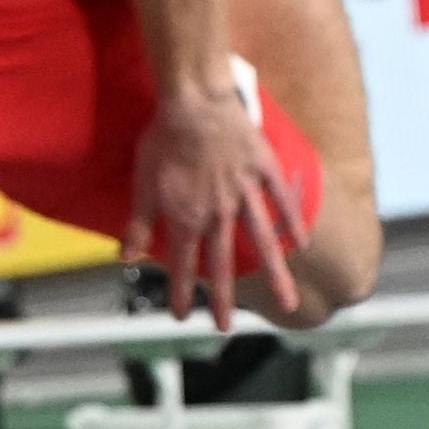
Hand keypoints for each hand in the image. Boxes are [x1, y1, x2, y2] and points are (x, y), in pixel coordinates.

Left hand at [124, 71, 303, 327]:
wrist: (193, 98)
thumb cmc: (162, 137)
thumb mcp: (142, 182)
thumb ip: (137, 223)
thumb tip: (125, 258)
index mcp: (187, 216)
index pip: (183, 264)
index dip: (179, 292)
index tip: (179, 317)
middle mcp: (218, 212)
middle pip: (223, 264)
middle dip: (222, 299)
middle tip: (224, 329)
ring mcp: (245, 192)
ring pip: (262, 241)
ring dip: (273, 276)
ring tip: (287, 303)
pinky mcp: (264, 169)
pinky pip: (282, 199)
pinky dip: (293, 221)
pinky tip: (303, 243)